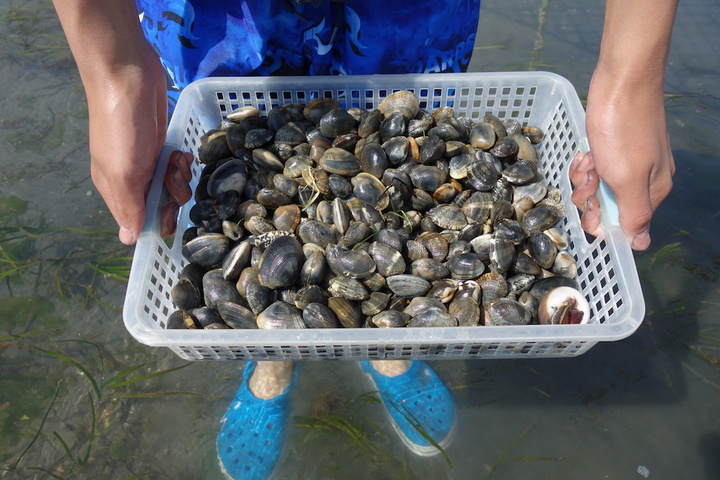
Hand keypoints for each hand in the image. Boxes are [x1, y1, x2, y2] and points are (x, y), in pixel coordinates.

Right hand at [86, 43, 191, 244]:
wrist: (128, 74)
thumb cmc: (123, 127)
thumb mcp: (124, 172)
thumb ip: (129, 207)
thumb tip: (128, 240)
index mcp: (115, 190)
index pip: (139, 222)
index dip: (160, 222)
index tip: (172, 212)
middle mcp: (130, 178)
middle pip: (160, 205)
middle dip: (174, 197)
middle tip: (175, 179)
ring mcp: (146, 160)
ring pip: (173, 185)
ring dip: (180, 177)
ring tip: (178, 160)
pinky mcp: (161, 142)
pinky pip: (178, 164)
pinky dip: (183, 161)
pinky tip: (183, 152)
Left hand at [569, 72, 674, 250]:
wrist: (623, 79)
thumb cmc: (623, 129)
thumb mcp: (627, 178)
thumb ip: (634, 213)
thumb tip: (642, 245)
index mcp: (652, 190)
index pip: (624, 224)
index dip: (600, 218)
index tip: (590, 202)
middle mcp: (644, 178)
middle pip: (608, 205)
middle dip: (590, 194)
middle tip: (589, 175)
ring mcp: (630, 160)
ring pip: (598, 185)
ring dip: (586, 176)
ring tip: (587, 159)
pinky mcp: (615, 145)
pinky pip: (596, 165)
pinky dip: (587, 160)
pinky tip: (585, 150)